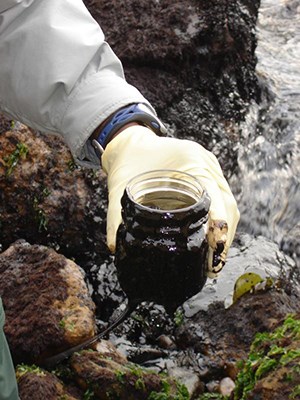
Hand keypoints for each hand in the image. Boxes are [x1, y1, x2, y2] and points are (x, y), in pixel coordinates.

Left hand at [102, 125, 239, 276]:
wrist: (131, 144)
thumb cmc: (127, 161)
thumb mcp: (120, 187)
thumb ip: (117, 215)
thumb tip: (115, 247)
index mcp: (190, 160)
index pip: (214, 193)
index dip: (219, 220)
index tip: (215, 243)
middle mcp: (206, 164)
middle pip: (228, 203)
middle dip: (225, 234)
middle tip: (214, 262)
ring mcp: (210, 170)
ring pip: (229, 203)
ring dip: (226, 231)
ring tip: (215, 258)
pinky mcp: (209, 177)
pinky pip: (223, 200)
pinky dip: (221, 222)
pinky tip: (212, 241)